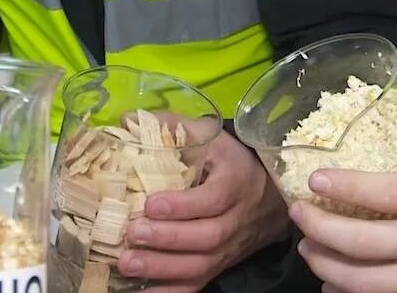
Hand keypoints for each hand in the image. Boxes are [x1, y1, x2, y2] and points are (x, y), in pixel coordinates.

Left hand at [118, 131, 289, 291]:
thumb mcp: (212, 138)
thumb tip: (126, 120)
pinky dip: (170, 292)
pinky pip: (198, 285)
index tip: (151, 203)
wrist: (269, 197)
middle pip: (208, 236)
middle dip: (168, 238)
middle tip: (132, 233)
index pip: (214, 198)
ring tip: (127, 263)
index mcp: (237, 181)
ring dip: (163, 267)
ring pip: (202, 265)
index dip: (183, 205)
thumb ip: (173, 127)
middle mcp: (238, 218)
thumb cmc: (231, 163)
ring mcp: (230, 247)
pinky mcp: (221, 266)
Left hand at [292, 110, 396, 292]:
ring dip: (325, 264)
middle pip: (366, 242)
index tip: (315, 179)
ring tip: (308, 246)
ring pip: (365, 280)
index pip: (390, 193)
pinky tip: (331, 279)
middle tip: (298, 213)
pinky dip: (347, 291)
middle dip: (321, 229)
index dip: (347, 187)